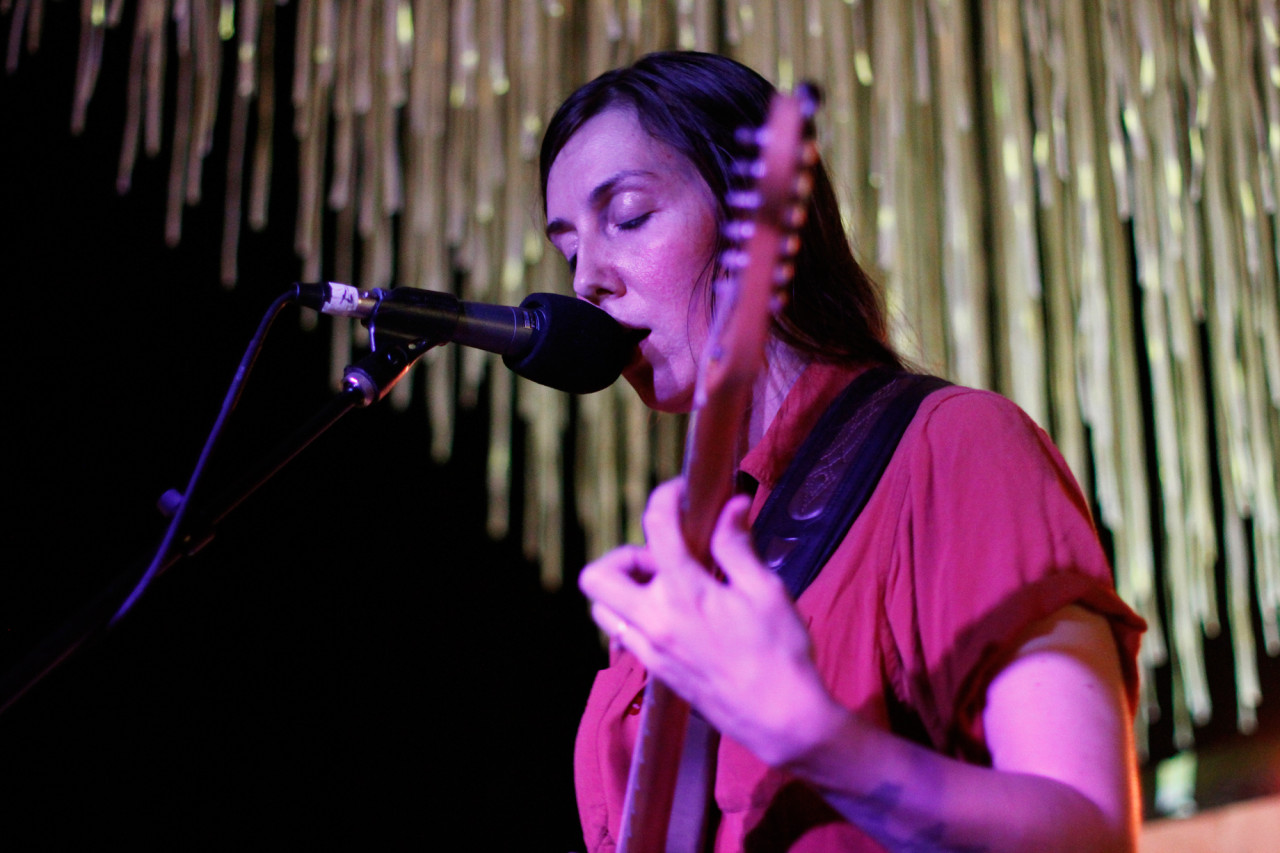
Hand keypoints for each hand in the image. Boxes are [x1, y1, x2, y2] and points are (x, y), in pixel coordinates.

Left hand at [578, 479, 844, 765]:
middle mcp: (654, 620)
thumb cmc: (780, 652)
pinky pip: (623, 636)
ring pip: (603, 609)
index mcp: (684, 592)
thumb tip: (733, 506)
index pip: (655, 528)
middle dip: (622, 556)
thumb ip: (738, 546)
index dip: (664, 498)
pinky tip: (674, 616)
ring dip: (624, 589)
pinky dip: (635, 617)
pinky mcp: (656, 671)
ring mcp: (650, 649)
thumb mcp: (766, 590)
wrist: (780, 718)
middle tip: (661, 558)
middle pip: (597, 576)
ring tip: (666, 587)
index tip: (680, 494)